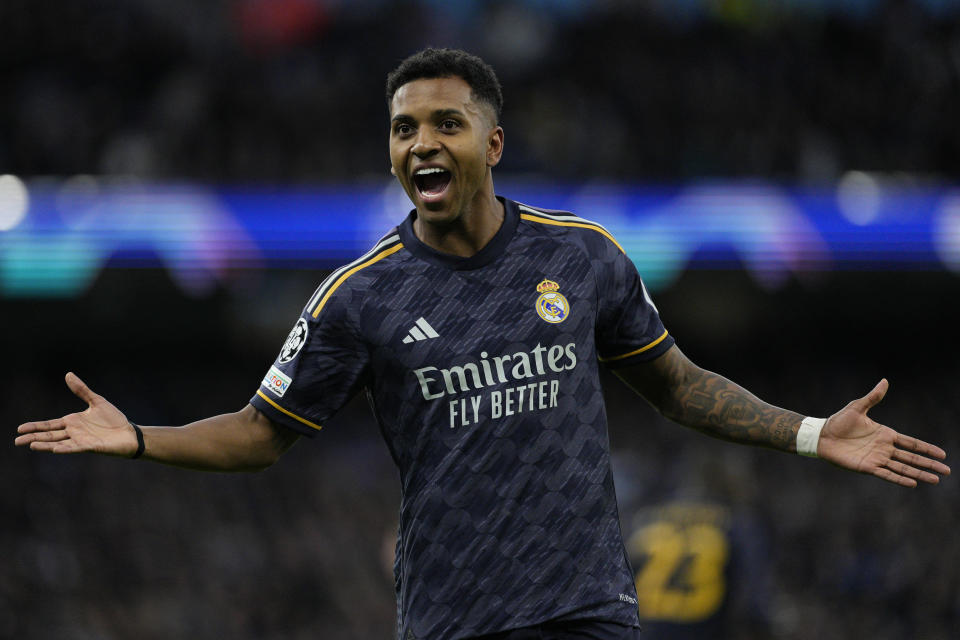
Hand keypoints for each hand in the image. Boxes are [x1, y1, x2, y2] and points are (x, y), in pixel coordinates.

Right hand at [15, 372, 137, 456]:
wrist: (129, 433)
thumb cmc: (114, 419)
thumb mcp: (96, 401)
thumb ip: (81, 390)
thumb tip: (68, 374)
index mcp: (73, 422)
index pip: (49, 425)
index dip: (35, 426)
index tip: (20, 428)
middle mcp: (74, 432)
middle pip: (49, 436)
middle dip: (33, 438)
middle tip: (16, 441)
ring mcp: (81, 440)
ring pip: (58, 443)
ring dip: (45, 445)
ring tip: (31, 445)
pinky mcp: (90, 447)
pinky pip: (75, 448)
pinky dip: (65, 448)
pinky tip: (54, 449)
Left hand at [818, 379, 949, 486]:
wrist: (821, 435)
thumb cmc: (838, 422)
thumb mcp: (857, 407)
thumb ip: (873, 397)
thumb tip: (885, 381)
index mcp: (885, 434)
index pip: (911, 443)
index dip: (926, 449)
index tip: (942, 454)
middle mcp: (884, 448)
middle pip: (912, 458)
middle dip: (929, 464)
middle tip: (947, 471)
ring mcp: (877, 459)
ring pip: (903, 468)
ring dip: (919, 474)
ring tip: (935, 480)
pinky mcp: (867, 467)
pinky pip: (887, 474)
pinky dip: (899, 479)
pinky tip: (912, 483)